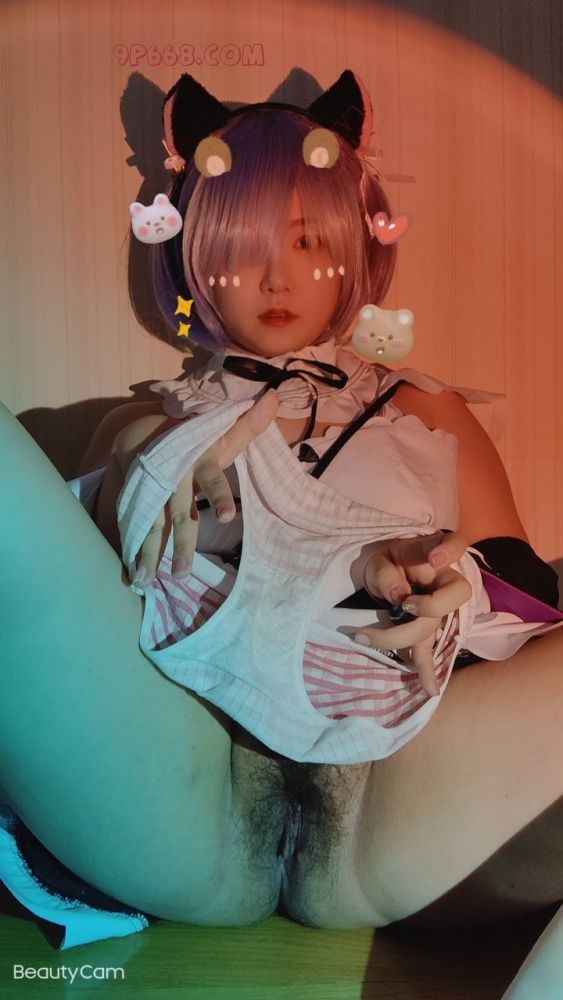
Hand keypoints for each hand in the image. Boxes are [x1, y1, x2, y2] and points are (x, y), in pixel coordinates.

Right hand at [132, 390, 278, 586]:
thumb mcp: (222, 430)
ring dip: (148, 553)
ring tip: (145, 581)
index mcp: (199, 462)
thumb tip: (275, 397)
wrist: (142, 431)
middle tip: (182, 574)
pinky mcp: (134, 501)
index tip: (229, 516)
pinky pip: (133, 527)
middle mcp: (174, 478)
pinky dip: (131, 550)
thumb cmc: (196, 438)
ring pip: (150, 524)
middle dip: (179, 544)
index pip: (212, 479)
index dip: (219, 496)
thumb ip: (249, 423)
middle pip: (177, 513)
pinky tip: (131, 576)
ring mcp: (151, 492)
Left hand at [354, 531, 470, 696]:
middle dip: (430, 607)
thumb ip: (388, 575)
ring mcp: (438, 608)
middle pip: (455, 595)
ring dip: (403, 637)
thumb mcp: (378, 561)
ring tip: (367, 637)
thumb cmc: (387, 562)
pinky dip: (426, 670)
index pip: (455, 544)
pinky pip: (428, 650)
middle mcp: (443, 581)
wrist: (388, 573)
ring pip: (433, 626)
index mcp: (431, 554)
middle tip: (403, 606)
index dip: (449, 551)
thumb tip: (399, 598)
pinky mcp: (426, 629)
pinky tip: (430, 690)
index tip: (436, 560)